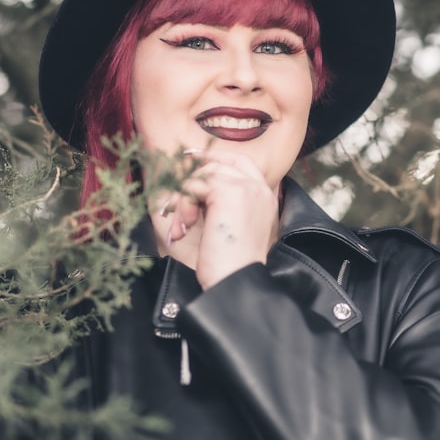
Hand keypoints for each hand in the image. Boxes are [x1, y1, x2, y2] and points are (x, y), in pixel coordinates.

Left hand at [156, 148, 278, 289]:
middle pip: (217, 165)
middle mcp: (259, 188)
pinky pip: (193, 186)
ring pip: (202, 175)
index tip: (192, 158)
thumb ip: (223, 205)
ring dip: (184, 199)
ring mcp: (245, 187)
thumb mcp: (231, 227)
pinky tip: (184, 227)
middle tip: (174, 205)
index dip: (215, 157)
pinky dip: (183, 205)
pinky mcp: (227, 192)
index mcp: (265, 197)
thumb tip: (195, 187)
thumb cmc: (230, 265)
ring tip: (182, 226)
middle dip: (191, 182)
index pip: (241, 162)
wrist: (236, 281)